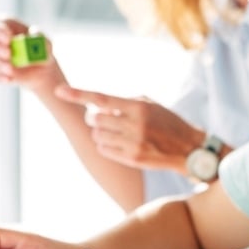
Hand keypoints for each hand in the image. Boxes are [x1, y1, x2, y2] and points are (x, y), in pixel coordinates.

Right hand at [0, 18, 65, 92]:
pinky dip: (0, 77)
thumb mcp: (45, 42)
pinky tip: (9, 79)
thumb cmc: (42, 50)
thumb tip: (33, 32)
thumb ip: (40, 36)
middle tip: (8, 52)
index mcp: (6, 28)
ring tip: (11, 68)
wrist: (42, 70)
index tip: (8, 37)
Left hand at [55, 85, 203, 173]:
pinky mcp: (132, 158)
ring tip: (117, 132)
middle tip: (101, 118)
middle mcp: (135, 124)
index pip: (101, 98)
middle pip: (94, 118)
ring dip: (101, 132)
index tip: (59, 90)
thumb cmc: (168, 123)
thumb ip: (126, 101)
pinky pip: (103, 149)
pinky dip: (105, 145)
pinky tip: (119, 143)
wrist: (189, 149)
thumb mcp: (151, 105)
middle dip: (93, 117)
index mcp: (139, 106)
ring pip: (97, 135)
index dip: (78, 94)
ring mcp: (133, 143)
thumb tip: (99, 103)